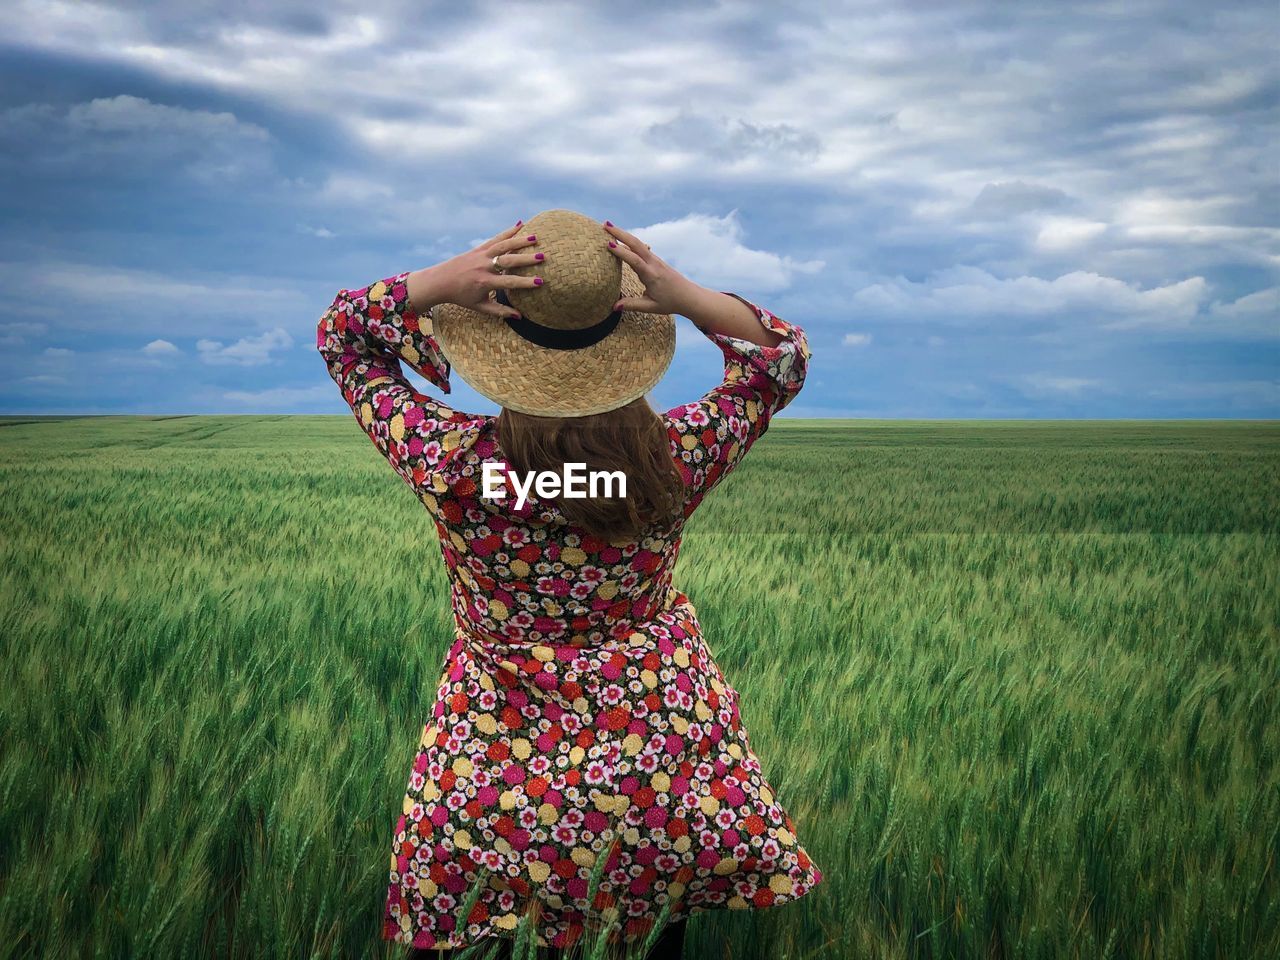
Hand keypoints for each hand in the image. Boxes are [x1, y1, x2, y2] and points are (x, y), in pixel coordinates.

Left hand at [420, 220, 546, 318]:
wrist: (440, 281)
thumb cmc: (461, 296)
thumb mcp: (480, 307)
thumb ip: (500, 311)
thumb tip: (519, 317)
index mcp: (485, 282)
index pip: (509, 282)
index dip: (525, 283)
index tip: (540, 282)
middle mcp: (483, 266)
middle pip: (508, 261)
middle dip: (526, 258)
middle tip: (542, 256)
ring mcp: (481, 255)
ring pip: (502, 245)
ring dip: (519, 240)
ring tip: (535, 237)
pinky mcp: (478, 248)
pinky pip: (495, 239)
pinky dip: (508, 231)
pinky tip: (520, 224)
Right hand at [602, 221, 702, 315]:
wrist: (689, 296)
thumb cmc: (670, 302)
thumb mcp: (651, 307)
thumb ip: (632, 305)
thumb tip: (614, 307)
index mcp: (652, 275)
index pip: (635, 261)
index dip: (622, 252)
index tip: (609, 244)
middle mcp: (653, 264)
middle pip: (636, 244)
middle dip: (620, 233)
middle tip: (605, 224)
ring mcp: (655, 259)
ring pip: (638, 243)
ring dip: (624, 234)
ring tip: (608, 227)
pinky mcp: (656, 259)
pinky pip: (641, 247)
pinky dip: (630, 240)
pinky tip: (620, 238)